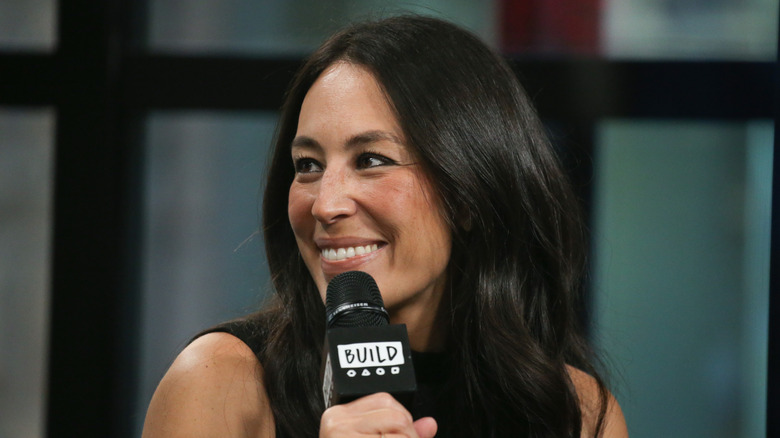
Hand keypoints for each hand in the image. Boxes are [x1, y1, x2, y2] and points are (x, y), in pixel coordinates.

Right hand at [320, 392, 436, 437]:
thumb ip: (403, 435)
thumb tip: (430, 423)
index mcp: (339, 416)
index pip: (385, 400)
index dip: (404, 422)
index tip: (405, 437)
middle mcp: (335, 420)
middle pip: (396, 414)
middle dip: (409, 436)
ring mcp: (339, 433)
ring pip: (399, 428)